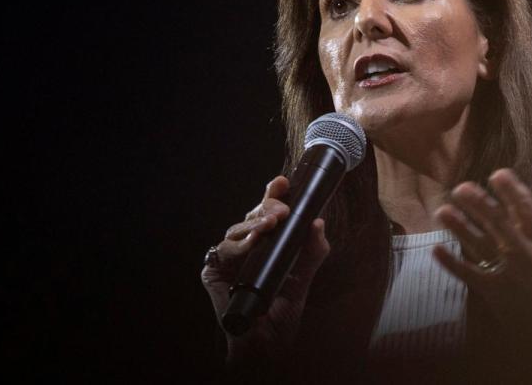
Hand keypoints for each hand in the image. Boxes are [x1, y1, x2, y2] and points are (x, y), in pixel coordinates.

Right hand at [200, 176, 329, 362]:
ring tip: (271, 224)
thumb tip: (319, 224)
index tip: (283, 182)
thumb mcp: (303, 280)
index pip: (269, 215)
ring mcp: (228, 260)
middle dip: (267, 207)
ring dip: (254, 224)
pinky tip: (253, 243)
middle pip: (252, 217)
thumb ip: (313, 253)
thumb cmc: (280, 317)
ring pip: (236, 229)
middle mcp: (246, 249)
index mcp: (267, 246)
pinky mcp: (213, 273)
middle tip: (282, 208)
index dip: (273, 196)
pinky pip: (223, 251)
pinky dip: (238, 245)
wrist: (265, 347)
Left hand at [433, 168, 531, 341]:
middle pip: (499, 224)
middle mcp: (526, 254)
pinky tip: (436, 248)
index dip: (512, 191)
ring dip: (459, 228)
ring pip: (480, 244)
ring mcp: (508, 274)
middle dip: (479, 205)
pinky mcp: (493, 291)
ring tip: (443, 211)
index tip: (497, 174)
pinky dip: (451, 263)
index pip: (528, 209)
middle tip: (461, 189)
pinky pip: (468, 274)